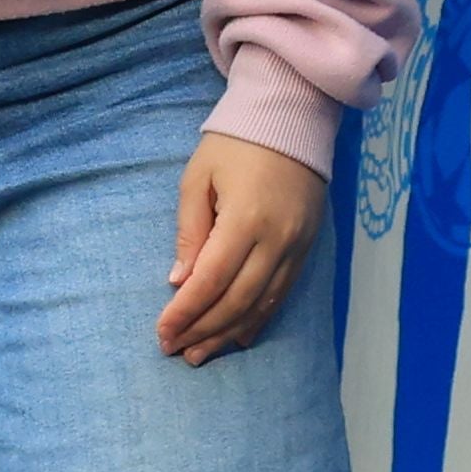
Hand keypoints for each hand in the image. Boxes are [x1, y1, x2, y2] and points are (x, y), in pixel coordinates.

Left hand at [158, 130, 321, 362]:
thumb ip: (190, 232)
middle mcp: (276, 239)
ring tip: (200, 353)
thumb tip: (180, 283)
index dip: (186, 311)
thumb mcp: (198, 178)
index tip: (163, 332)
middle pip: (237, 300)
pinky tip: (238, 336)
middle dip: (204, 329)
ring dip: (228, 333)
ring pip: (261, 304)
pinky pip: (282, 294)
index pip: (212, 278)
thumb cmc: (234, 144)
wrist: (292, 118)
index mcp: (245, 218)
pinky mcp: (308, 247)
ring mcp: (297, 246)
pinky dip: (258, 319)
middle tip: (176, 351)